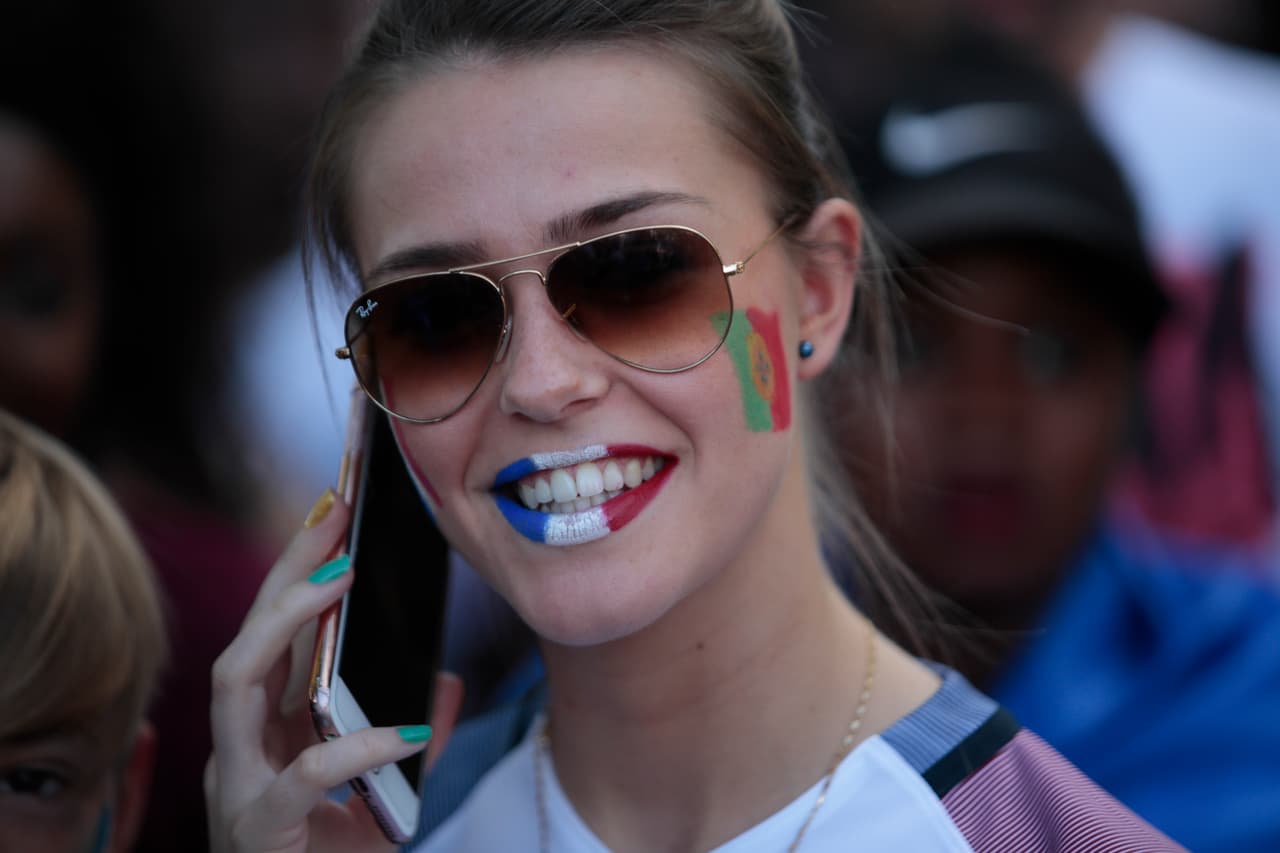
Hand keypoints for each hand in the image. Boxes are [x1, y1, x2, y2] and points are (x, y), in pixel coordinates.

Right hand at [206, 493, 463, 852]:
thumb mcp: (382, 792)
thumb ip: (408, 737)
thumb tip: (444, 678)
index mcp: (262, 732)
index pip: (268, 636)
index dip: (294, 573)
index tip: (333, 513)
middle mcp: (238, 747)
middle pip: (245, 638)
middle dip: (284, 572)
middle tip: (334, 515)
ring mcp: (238, 785)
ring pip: (233, 684)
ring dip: (283, 623)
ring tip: (339, 581)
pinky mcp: (258, 827)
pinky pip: (303, 776)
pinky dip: (356, 746)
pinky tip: (404, 730)